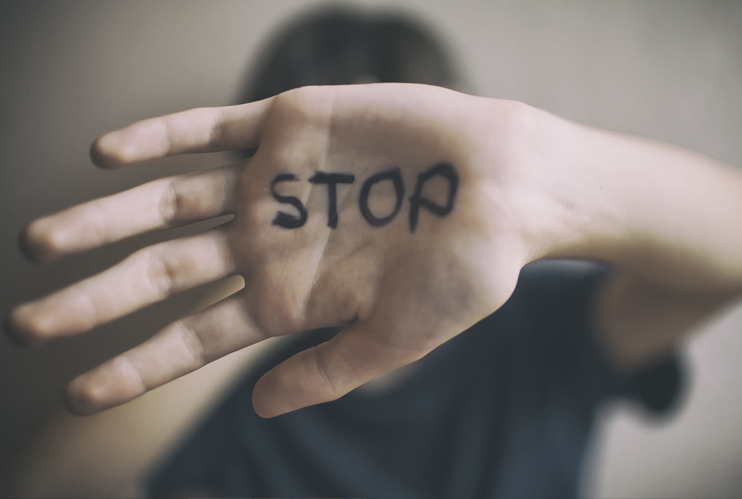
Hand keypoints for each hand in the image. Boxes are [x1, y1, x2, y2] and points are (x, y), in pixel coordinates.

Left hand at [7, 84, 538, 416]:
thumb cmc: (464, 271)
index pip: (194, 337)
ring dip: (105, 219)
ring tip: (40, 243)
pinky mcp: (288, 126)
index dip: (136, 365)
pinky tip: (107, 156)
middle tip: (28, 323)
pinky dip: (158, 138)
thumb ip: (325, 373)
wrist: (508, 189)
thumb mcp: (396, 339)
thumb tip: (255, 412)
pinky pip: (209, 128)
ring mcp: (273, 183)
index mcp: (289, 297)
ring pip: (169, 200)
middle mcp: (269, 239)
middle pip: (165, 271)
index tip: (77, 394)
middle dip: (97, 297)